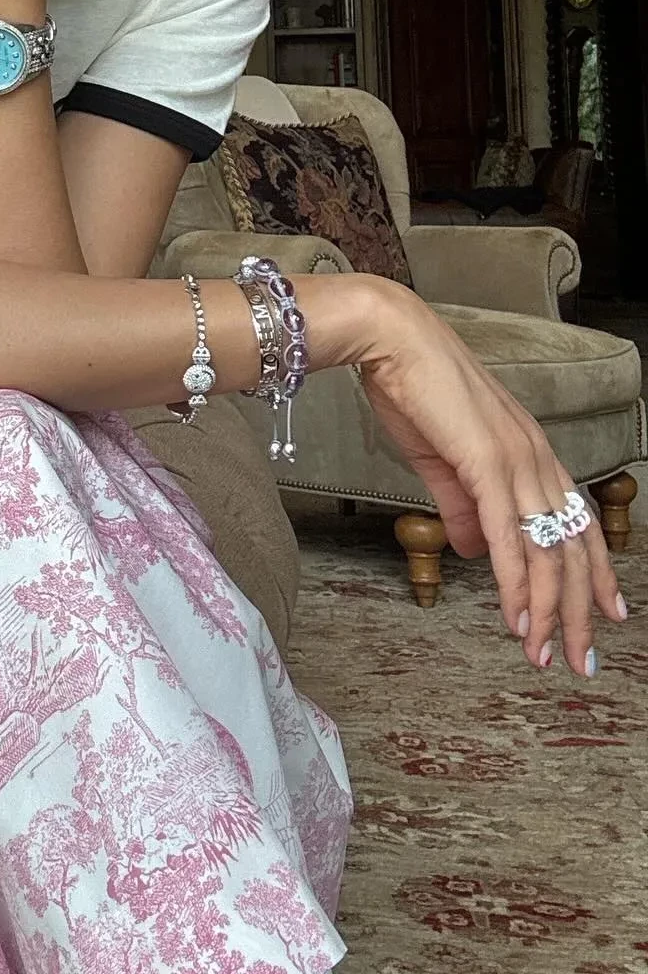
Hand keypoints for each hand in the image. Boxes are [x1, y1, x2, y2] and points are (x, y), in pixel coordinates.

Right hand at [355, 282, 626, 676]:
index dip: (595, 572)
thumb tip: (471, 551)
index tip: (606, 614)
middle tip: (581, 659)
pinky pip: (510, 540)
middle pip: (573, 549)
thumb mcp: (440, 459)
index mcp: (530, 452)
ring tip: (545, 654)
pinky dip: (519, 586)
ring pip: (548, 553)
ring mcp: (516, 462)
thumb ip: (460, 506)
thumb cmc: (413, 388)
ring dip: (550, 612)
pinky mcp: (486, 466)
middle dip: (581, 611)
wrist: (391, 339)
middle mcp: (536, 459)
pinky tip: (519, 619)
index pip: (576, 524)